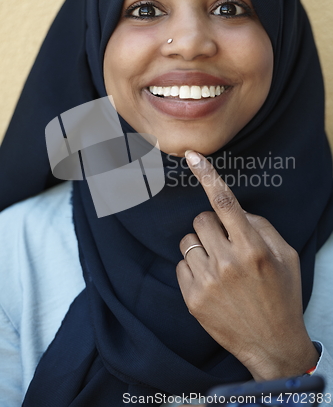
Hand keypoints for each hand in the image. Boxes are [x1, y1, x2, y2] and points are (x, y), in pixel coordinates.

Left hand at [176, 151, 318, 380]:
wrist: (272, 344)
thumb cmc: (282, 296)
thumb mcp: (286, 257)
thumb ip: (262, 227)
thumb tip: (237, 212)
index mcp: (252, 247)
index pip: (224, 202)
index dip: (207, 175)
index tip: (191, 156)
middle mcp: (227, 262)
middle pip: (200, 220)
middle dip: (212, 226)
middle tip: (226, 244)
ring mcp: (207, 282)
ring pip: (188, 241)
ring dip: (201, 246)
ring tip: (219, 266)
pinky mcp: (192, 299)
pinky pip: (180, 265)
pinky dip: (193, 267)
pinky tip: (210, 282)